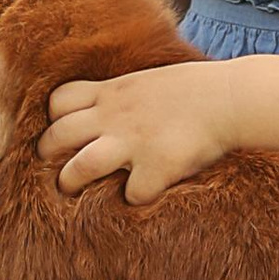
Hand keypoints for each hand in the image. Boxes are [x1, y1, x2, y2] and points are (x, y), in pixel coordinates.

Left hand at [37, 65, 236, 204]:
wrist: (231, 98)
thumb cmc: (194, 89)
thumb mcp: (146, 80)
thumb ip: (121, 96)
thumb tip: (104, 112)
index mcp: (111, 92)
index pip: (59, 101)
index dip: (54, 119)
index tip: (62, 132)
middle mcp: (114, 116)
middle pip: (57, 136)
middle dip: (47, 155)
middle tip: (55, 170)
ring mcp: (132, 142)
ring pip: (78, 167)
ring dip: (71, 182)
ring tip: (71, 192)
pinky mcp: (155, 167)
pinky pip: (131, 194)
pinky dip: (134, 199)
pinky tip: (143, 194)